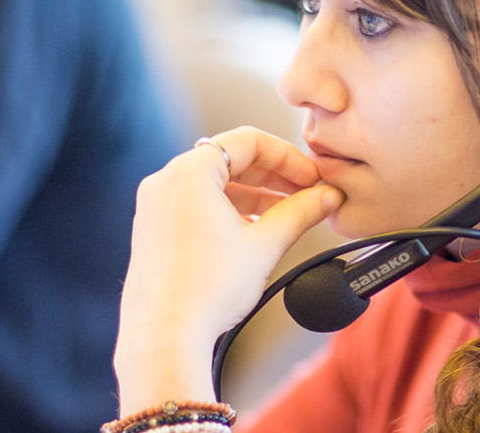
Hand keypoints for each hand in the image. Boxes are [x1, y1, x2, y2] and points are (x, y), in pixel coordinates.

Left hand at [114, 126, 342, 412]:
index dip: (289, 157)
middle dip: (273, 177)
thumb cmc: (208, 290)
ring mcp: (154, 206)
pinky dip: (227, 213)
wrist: (164, 338)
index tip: (314, 179)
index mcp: (189, 171)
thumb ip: (300, 212)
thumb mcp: (265, 245)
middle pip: (229, 161)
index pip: (248, 141)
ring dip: (253, 196)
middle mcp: (165, 181)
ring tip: (287, 218)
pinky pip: (195, 207)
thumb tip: (328, 196)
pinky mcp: (152, 231)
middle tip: (308, 196)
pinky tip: (254, 235)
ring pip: (213, 186)